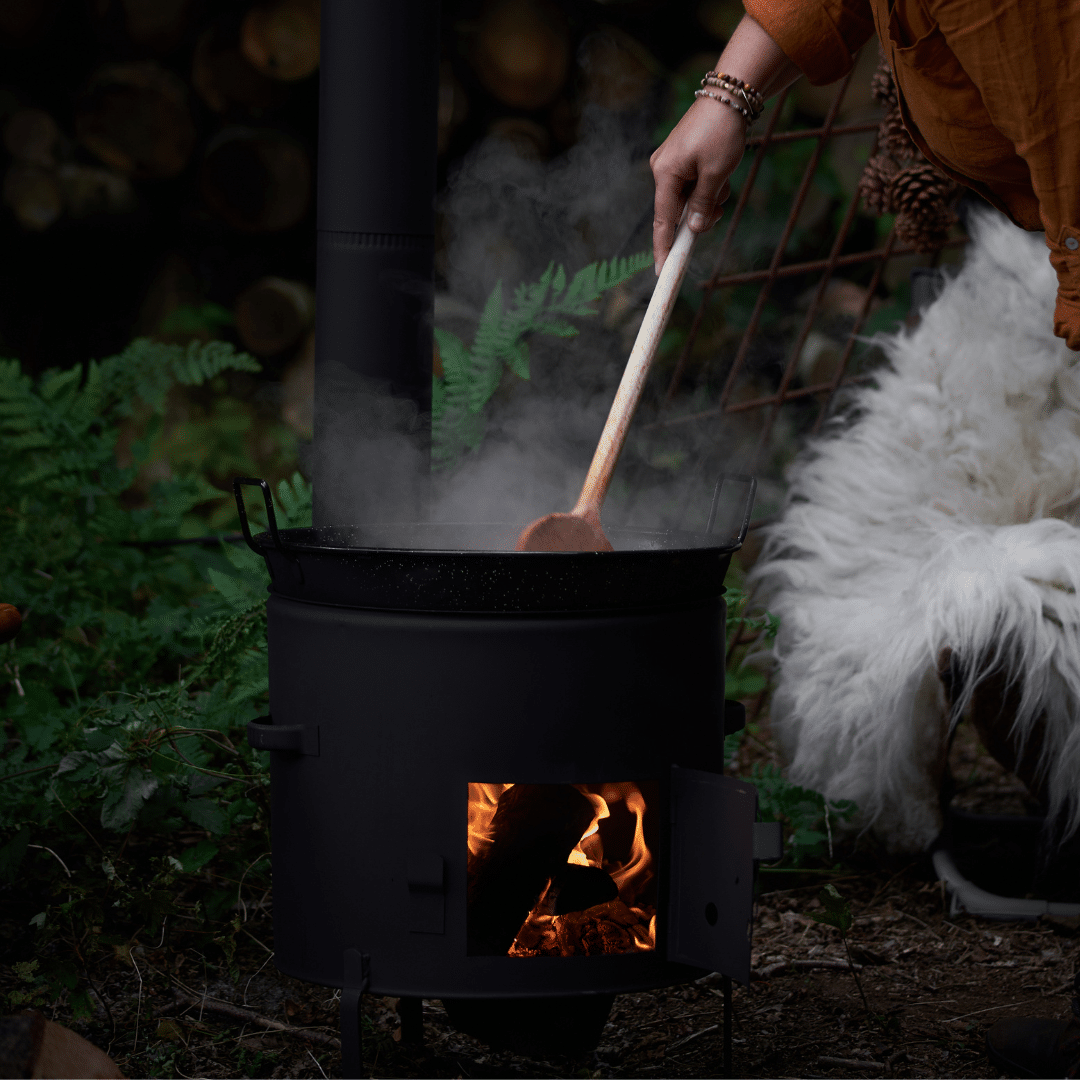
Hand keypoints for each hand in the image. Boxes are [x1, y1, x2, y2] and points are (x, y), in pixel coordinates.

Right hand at [649, 13, 801, 273]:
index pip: (662, 223)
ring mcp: (670, 164)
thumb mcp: (717, 173)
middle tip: (719, 205)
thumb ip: (704, 206)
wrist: (729, 94)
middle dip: (699, 215)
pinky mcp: (681, 159)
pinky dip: (707, 187)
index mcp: (665, 174)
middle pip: (676, 212)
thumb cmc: (722, 131)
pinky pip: (692, 186)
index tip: (662, 273)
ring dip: (707, 199)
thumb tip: (696, 231)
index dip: (664, 250)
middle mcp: (662, 170)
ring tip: (723, 177)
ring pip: (688, 200)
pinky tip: (720, 171)